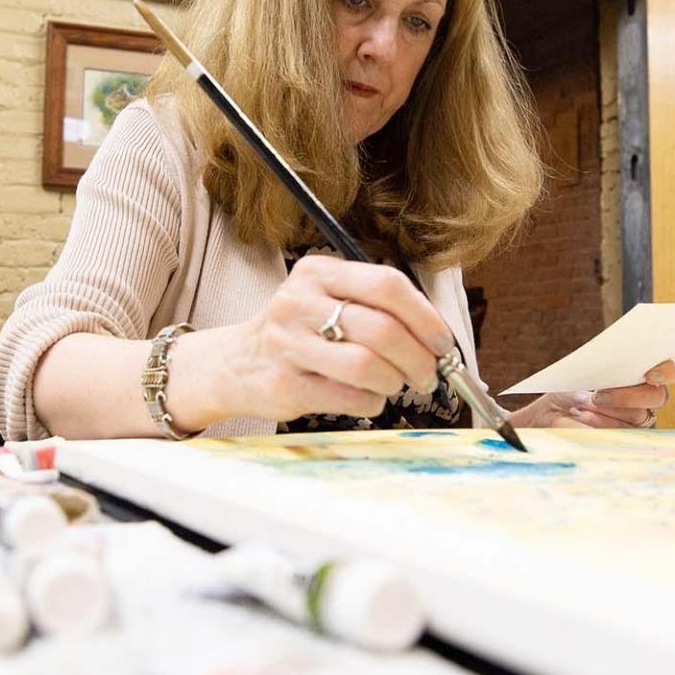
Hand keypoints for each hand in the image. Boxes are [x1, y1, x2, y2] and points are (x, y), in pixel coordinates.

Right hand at [168, 254, 453, 427]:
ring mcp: (288, 344)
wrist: (233, 364)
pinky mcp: (285, 384)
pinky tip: (367, 397)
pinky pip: (350, 397)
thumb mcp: (324, 298)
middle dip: (419, 358)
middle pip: (383, 329)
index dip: (425, 317)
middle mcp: (299, 302)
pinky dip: (371, 402)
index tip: (442, 342)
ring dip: (394, 382)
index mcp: (318, 272)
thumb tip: (435, 336)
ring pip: (368, 366)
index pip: (387, 285)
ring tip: (393, 384)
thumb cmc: (296, 332)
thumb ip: (374, 306)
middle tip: (428, 374)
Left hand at [508, 357, 674, 429]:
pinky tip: (579, 416)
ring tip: (579, 406)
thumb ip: (598, 375)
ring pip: (639, 416)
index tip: (650, 375)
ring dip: (607, 410)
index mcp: (646, 373)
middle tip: (598, 395)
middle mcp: (650, 398)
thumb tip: (597, 394)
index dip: (670, 371)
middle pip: (659, 397)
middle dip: (628, 395)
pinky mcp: (629, 440)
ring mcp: (641, 422)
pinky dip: (599, 423)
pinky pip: (623, 433)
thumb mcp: (580, 374)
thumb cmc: (569, 388)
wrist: (550, 413)